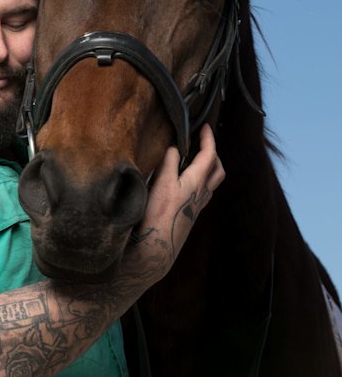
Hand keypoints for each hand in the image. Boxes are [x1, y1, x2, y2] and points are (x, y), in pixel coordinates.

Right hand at [118, 124, 224, 290]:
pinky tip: (186, 183)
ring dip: (209, 167)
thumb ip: (169, 163)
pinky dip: (200, 181)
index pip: (209, 155)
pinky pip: (203, 193)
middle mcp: (202, 194)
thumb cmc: (158, 216)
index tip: (204, 126)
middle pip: (218, 169)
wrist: (157, 249)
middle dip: (213, 153)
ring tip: (195, 159)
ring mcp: (197, 207)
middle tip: (202, 142)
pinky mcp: (190, 216)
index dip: (209, 138)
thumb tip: (174, 147)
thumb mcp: (161, 183)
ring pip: (212, 183)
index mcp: (196, 182)